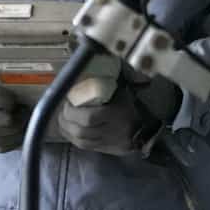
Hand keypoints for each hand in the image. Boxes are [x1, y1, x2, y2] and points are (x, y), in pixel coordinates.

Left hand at [53, 75, 182, 156]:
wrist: (147, 127)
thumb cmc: (133, 103)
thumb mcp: (123, 88)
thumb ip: (110, 78)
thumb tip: (89, 59)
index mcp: (117, 114)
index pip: (89, 118)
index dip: (73, 111)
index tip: (68, 100)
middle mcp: (112, 131)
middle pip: (81, 131)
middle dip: (67, 120)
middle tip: (62, 109)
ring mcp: (108, 144)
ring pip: (80, 141)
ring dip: (66, 129)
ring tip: (62, 118)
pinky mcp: (105, 150)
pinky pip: (84, 146)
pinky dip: (71, 138)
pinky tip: (67, 129)